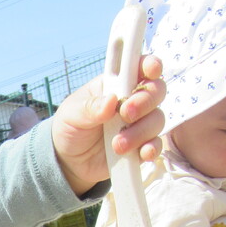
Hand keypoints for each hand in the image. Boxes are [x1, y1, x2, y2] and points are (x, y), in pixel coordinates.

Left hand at [51, 54, 164, 195]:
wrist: (68, 162)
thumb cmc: (70, 128)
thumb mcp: (71, 114)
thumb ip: (90, 108)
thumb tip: (111, 101)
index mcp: (115, 85)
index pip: (138, 67)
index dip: (150, 64)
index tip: (152, 69)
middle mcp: (132, 100)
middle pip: (156, 91)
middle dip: (145, 101)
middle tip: (125, 114)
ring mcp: (138, 124)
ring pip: (157, 120)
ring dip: (140, 132)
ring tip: (117, 145)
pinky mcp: (140, 146)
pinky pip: (156, 145)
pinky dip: (151, 149)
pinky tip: (141, 154)